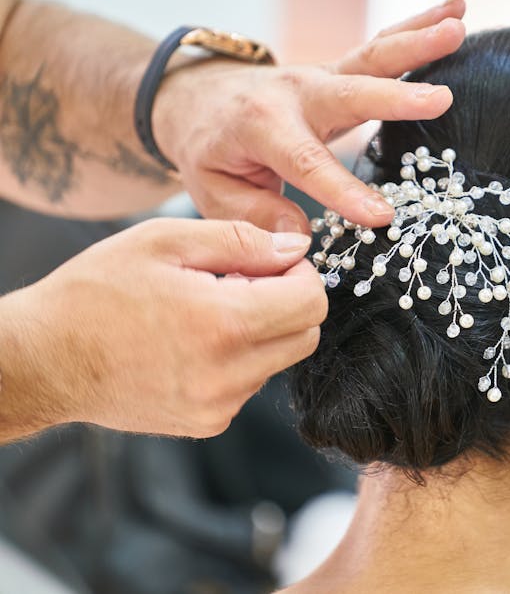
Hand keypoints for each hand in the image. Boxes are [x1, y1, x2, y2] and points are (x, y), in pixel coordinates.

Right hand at [0, 218, 324, 438]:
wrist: (43, 360)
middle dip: (289, 302)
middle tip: (241, 281)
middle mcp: (229, 375)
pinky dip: (239, 359)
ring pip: (279, 360)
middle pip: (306, 335)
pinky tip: (195, 341)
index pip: (312, 301)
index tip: (273, 261)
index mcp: (224, 324)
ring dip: (262, 331)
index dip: (301, 273)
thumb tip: (296, 248)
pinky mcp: (207, 423)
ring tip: (208, 310)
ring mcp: (219, 406)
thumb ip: (241, 240)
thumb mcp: (165, 241)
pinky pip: (249, 383)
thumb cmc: (95, 293)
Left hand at [152, 0, 466, 232]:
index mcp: (261, 127)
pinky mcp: (342, 71)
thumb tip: (300, 237)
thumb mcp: (214, 192)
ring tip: (458, 27)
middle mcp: (297, 93)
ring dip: (418, 40)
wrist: (199, 99)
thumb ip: (254, 216)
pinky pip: (383, 48)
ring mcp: (322, 76)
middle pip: (351, 92)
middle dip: (395, 97)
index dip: (342, 189)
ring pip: (373, 56)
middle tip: (441, 99)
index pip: (305, 162)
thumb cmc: (210, 151)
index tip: (380, 215)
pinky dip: (419, 27)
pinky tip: (456, 12)